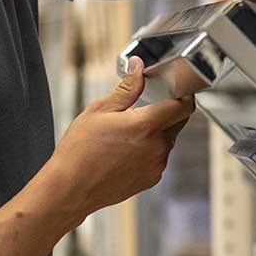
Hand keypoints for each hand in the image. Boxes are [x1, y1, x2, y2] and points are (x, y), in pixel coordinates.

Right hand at [48, 57, 195, 216]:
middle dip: (167, 111)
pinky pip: (158, 157)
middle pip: (178, 122)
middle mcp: (157, 147)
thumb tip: (138, 67)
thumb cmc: (80, 150)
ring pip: (167, 140)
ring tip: (127, 133)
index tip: (177, 89)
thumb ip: (127, 87)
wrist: (70, 188)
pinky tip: (126, 150)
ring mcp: (156, 165)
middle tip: (144, 107)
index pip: (184, 106)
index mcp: (146, 126)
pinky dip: (149, 150)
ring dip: (156, 132)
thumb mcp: (100, 110)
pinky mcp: (151, 179)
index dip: (184, 95)